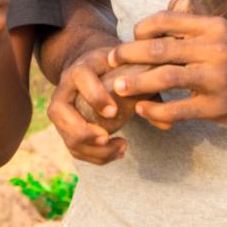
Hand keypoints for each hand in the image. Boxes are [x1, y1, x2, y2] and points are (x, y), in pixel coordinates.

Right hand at [47, 44, 158, 164]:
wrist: (90, 69)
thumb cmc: (113, 69)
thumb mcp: (128, 70)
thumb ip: (147, 91)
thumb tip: (166, 123)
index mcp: (80, 69)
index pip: (81, 79)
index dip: (95, 96)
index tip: (113, 112)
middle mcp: (64, 90)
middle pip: (59, 113)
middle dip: (83, 131)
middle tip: (106, 138)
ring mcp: (61, 112)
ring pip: (67, 136)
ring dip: (93, 150)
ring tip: (122, 147)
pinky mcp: (66, 129)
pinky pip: (74, 149)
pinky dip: (95, 157)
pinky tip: (117, 152)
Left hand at [109, 0, 226, 130]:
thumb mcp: (220, 31)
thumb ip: (190, 24)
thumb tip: (161, 10)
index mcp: (212, 27)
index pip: (167, 20)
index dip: (142, 28)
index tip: (130, 38)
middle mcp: (215, 50)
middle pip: (161, 48)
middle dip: (129, 54)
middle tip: (110, 60)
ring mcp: (216, 79)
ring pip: (167, 77)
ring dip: (137, 81)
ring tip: (117, 86)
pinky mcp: (216, 106)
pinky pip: (179, 109)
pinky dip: (156, 109)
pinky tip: (142, 108)